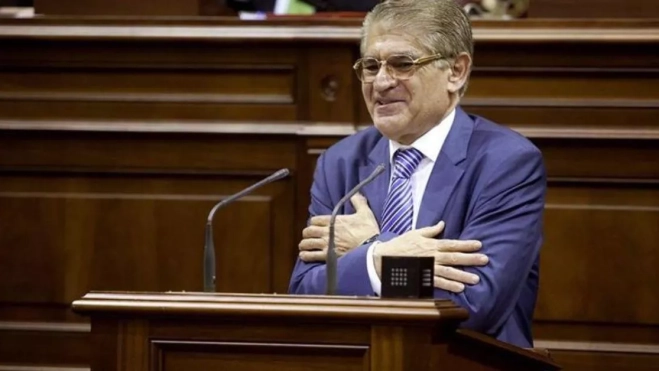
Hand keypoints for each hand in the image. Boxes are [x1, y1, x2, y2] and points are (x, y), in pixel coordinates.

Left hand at [298, 193, 379, 262]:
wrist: (371, 248)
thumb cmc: (368, 230)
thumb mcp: (365, 213)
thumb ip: (359, 202)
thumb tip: (355, 194)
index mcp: (334, 220)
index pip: (315, 220)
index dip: (313, 223)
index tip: (315, 225)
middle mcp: (327, 231)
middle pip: (309, 231)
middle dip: (307, 233)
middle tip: (308, 236)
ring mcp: (326, 244)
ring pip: (307, 243)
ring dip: (304, 244)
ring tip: (303, 246)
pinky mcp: (328, 256)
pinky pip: (312, 255)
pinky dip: (306, 255)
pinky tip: (304, 255)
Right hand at [372, 221, 487, 292]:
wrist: (385, 258)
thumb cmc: (400, 244)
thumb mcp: (415, 233)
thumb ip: (431, 230)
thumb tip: (442, 223)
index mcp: (432, 244)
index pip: (452, 244)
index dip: (466, 244)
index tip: (479, 245)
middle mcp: (432, 256)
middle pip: (454, 257)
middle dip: (470, 259)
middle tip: (485, 260)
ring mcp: (428, 268)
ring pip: (449, 272)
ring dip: (463, 275)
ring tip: (476, 279)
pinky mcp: (423, 277)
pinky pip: (438, 282)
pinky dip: (449, 285)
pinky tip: (460, 288)